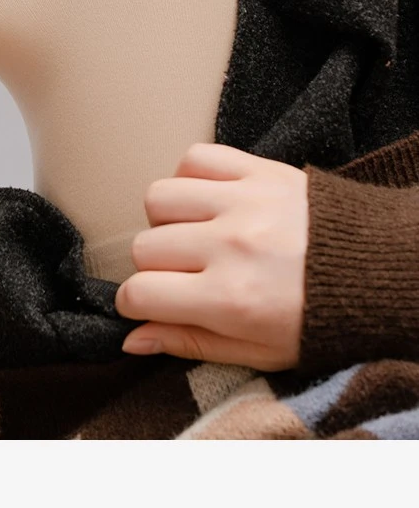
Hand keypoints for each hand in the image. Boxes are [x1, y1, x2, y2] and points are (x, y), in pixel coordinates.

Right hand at [115, 143, 307, 370]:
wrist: (377, 272)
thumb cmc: (320, 319)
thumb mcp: (258, 351)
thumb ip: (190, 342)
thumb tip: (131, 339)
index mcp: (230, 299)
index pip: (140, 293)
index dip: (136, 304)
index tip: (151, 303)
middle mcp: (230, 246)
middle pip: (144, 246)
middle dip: (156, 266)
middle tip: (186, 274)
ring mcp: (243, 202)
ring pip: (159, 197)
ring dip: (168, 219)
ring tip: (195, 233)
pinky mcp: (258, 169)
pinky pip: (195, 157)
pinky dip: (192, 176)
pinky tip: (208, 200)